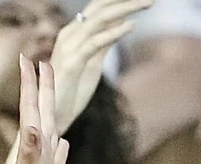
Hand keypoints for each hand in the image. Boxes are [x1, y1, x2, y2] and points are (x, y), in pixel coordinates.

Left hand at [0, 58, 68, 163]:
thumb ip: (32, 155)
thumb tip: (31, 127)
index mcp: (32, 150)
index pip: (32, 109)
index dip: (32, 84)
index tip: (29, 58)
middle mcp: (35, 154)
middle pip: (40, 112)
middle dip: (40, 87)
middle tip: (40, 62)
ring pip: (47, 131)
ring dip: (49, 112)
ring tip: (50, 97)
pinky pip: (56, 159)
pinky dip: (60, 148)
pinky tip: (62, 143)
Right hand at [51, 0, 150, 132]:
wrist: (52, 115)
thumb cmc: (72, 89)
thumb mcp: (93, 61)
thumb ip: (104, 41)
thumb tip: (123, 22)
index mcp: (73, 33)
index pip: (97, 8)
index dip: (117, 0)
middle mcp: (69, 35)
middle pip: (99, 8)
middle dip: (125, 1)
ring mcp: (69, 48)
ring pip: (99, 20)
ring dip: (126, 9)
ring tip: (148, 3)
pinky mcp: (72, 63)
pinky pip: (95, 42)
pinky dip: (114, 32)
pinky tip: (131, 26)